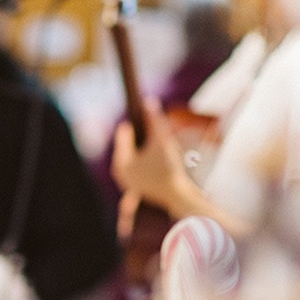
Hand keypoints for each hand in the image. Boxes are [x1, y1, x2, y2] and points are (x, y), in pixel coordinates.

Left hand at [110, 98, 196, 212]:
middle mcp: (120, 172)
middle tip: (160, 136)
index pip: (124, 132)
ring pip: (136, 155)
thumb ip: (154, 120)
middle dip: (144, 137)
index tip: (149, 119)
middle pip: (130, 144)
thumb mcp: (163, 141)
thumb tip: (148, 101)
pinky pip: (141, 167)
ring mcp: (128, 182)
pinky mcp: (137, 188)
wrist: (179, 198)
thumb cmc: (169, 169)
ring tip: (163, 148)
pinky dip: (150, 161)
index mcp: (121, 161)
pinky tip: (162, 160)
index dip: (138, 123)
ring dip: (148, 149)